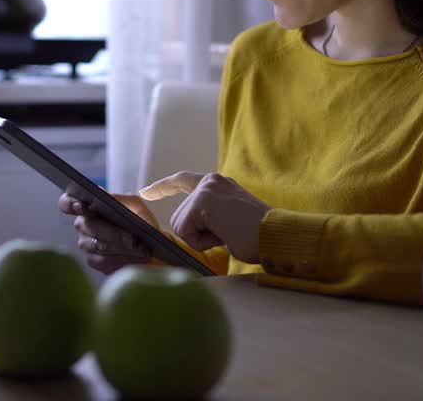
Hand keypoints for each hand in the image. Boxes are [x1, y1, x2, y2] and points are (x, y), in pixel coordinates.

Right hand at [58, 191, 153, 273]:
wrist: (150, 243)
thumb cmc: (139, 220)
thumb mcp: (134, 204)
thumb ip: (121, 200)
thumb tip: (108, 200)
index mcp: (88, 205)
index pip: (67, 203)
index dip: (70, 204)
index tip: (82, 207)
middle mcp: (82, 224)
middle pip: (88, 227)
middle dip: (114, 233)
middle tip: (133, 239)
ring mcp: (86, 244)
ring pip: (99, 246)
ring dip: (124, 248)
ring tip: (143, 249)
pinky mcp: (94, 261)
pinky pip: (105, 262)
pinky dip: (125, 260)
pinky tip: (139, 258)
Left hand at [140, 172, 269, 263]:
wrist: (276, 235)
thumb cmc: (259, 234)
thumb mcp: (229, 219)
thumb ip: (209, 216)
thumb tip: (187, 230)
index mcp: (218, 184)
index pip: (183, 181)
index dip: (163, 187)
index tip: (145, 192)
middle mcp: (211, 182)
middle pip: (180, 217)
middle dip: (197, 234)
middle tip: (227, 234)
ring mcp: (206, 190)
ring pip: (182, 226)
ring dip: (202, 239)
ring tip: (228, 234)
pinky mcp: (202, 203)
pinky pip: (187, 232)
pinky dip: (203, 242)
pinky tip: (224, 236)